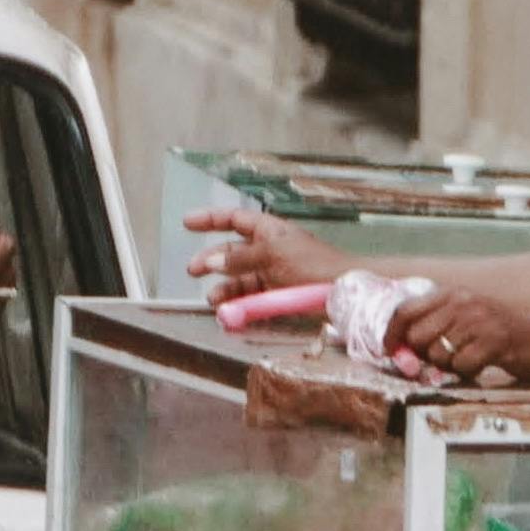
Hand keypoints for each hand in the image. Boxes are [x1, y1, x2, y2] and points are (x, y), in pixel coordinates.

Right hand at [183, 204, 321, 299]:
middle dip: (211, 259)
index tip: (188, 223)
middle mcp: (268, 249)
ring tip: (213, 299)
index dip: (211, 219)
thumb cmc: (313, 264)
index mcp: (269, 231)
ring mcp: (272, 273)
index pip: (235, 219)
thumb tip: (212, 260)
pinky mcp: (277, 294)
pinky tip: (229, 311)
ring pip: (239, 278)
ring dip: (224, 287)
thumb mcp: (273, 254)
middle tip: (193, 270)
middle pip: (232, 251)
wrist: (342, 290)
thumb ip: (240, 257)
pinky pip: (251, 297)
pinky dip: (238, 303)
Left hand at [382, 281, 529, 388]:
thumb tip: (397, 350)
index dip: (390, 334)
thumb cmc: (502, 335)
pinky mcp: (494, 341)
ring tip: (470, 359)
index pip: (404, 311)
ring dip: (449, 366)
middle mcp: (463, 301)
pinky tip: (483, 365)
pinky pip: (461, 366)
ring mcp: (479, 319)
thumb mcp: (466, 320)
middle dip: (424, 356)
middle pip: (416, 337)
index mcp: (451, 293)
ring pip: (437, 354)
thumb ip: (433, 328)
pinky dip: (468, 373)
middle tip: (445, 360)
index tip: (387, 352)